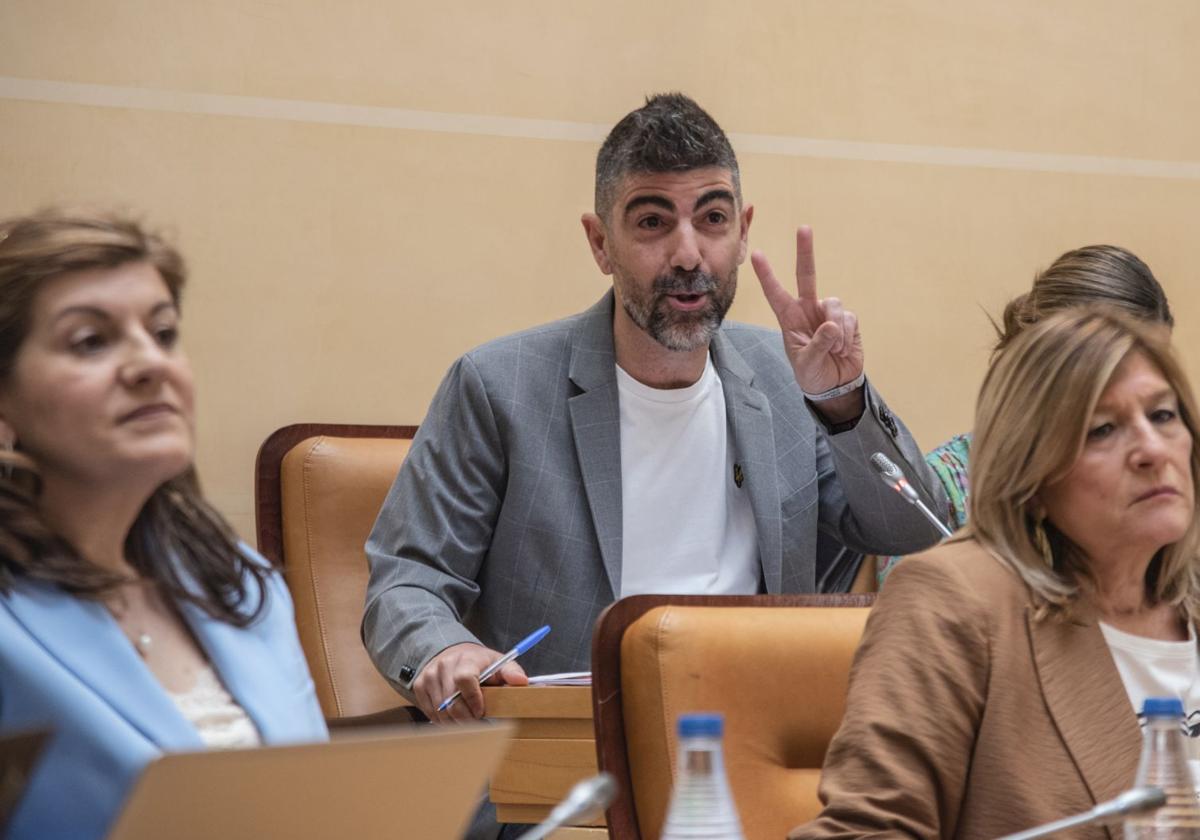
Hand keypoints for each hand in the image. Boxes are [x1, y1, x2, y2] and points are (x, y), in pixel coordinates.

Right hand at [412, 642, 528, 722]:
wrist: (453, 653)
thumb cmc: (479, 663)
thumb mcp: (498, 663)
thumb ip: (511, 672)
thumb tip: (522, 681)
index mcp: (466, 659)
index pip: (464, 679)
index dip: (473, 699)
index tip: (481, 712)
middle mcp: (445, 665)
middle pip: (451, 701)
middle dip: (465, 718)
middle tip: (476, 725)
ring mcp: (430, 675)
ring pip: (440, 711)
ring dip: (454, 722)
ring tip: (466, 722)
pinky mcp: (420, 685)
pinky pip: (430, 712)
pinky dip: (442, 720)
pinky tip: (453, 717)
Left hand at [751, 226, 863, 397]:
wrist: (835, 385)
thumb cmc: (813, 374)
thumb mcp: (807, 364)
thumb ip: (817, 345)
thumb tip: (831, 325)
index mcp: (790, 319)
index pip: (776, 293)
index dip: (767, 275)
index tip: (757, 254)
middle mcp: (808, 309)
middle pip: (807, 275)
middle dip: (805, 251)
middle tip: (804, 228)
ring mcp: (828, 312)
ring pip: (833, 304)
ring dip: (835, 330)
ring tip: (834, 350)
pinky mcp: (847, 319)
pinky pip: (848, 319)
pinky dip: (846, 336)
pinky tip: (844, 349)